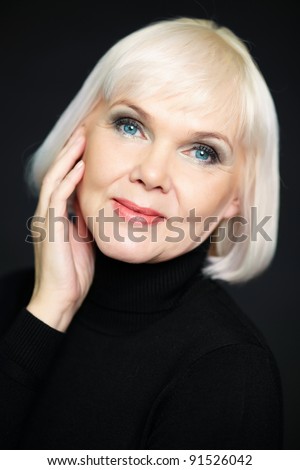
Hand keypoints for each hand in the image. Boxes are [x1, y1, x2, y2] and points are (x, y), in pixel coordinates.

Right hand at [26, 126, 95, 331]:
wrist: (61, 298)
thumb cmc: (73, 275)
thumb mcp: (84, 243)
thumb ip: (85, 224)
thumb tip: (96, 210)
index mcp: (56, 217)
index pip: (64, 181)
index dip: (74, 161)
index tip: (89, 145)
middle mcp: (48, 213)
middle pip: (57, 173)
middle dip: (71, 151)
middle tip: (84, 130)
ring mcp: (46, 218)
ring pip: (55, 179)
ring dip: (69, 157)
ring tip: (81, 138)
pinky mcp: (49, 226)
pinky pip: (58, 196)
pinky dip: (69, 179)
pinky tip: (80, 165)